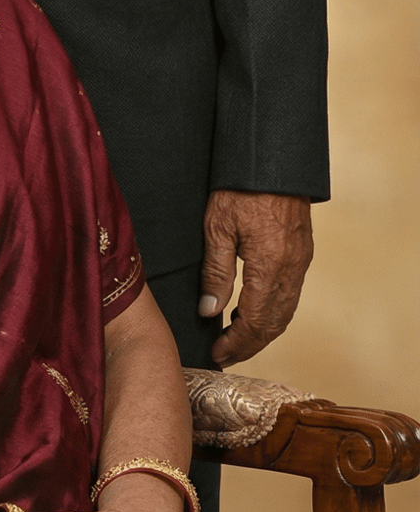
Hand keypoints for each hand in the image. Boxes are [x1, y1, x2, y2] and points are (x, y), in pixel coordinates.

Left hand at [199, 190, 312, 366]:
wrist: (273, 157)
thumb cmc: (241, 186)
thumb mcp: (217, 227)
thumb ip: (216, 272)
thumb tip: (209, 312)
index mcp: (269, 265)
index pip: (256, 322)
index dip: (236, 343)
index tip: (217, 353)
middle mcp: (292, 268)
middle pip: (274, 323)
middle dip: (250, 345)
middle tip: (225, 355)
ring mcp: (301, 261)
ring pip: (286, 311)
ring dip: (263, 331)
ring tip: (237, 340)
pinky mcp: (303, 252)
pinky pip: (291, 294)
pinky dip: (274, 312)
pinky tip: (255, 311)